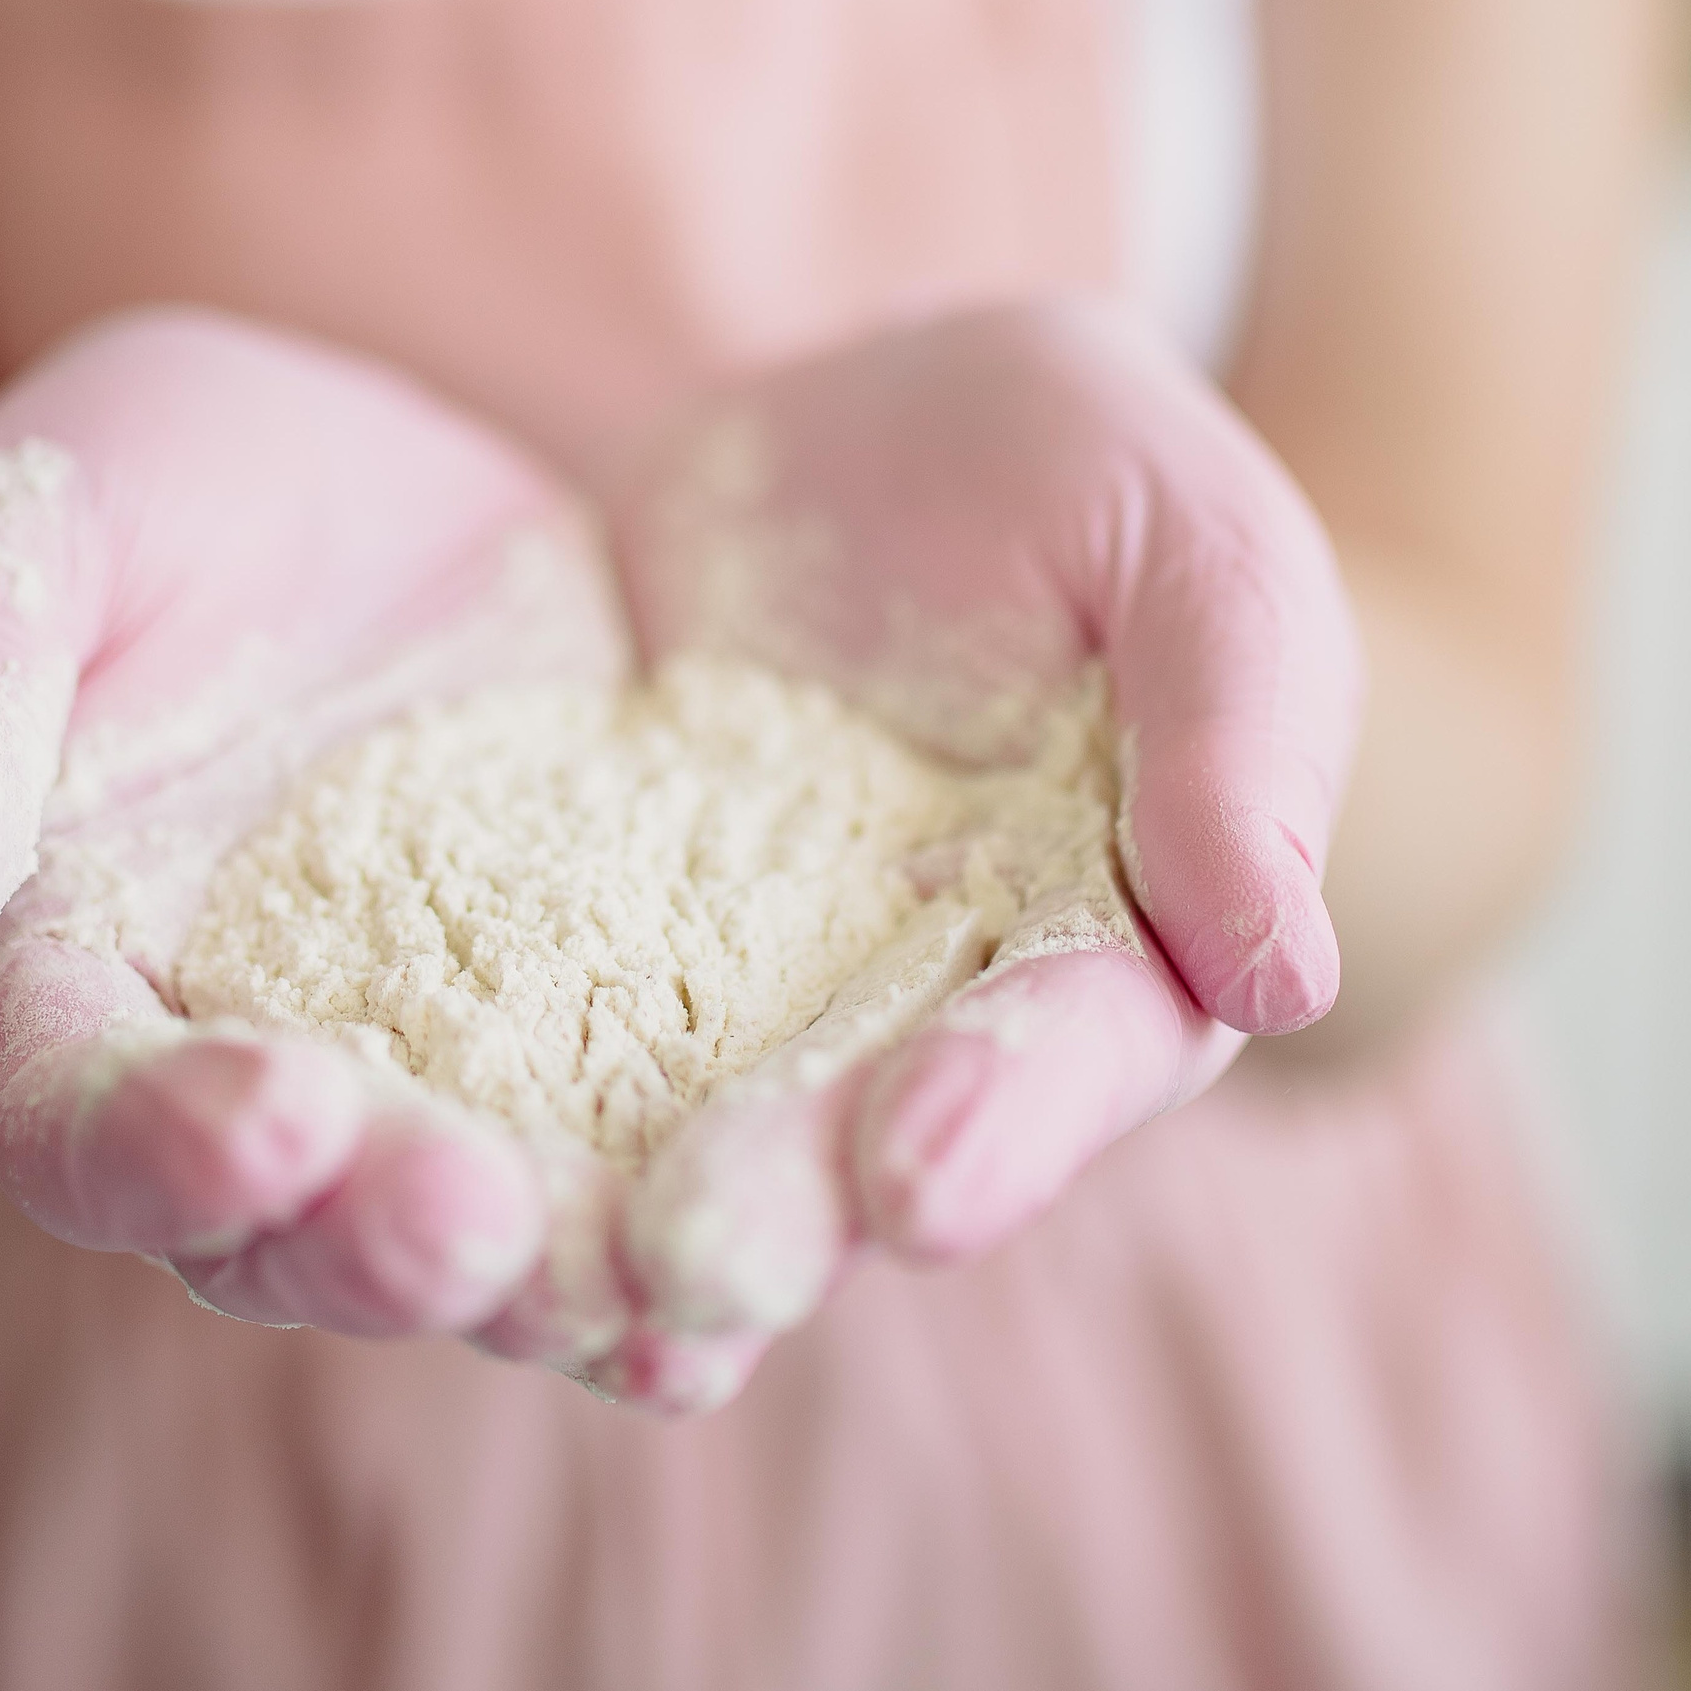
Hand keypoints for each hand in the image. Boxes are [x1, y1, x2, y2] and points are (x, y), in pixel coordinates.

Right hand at [0, 309, 637, 1345]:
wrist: (346, 474)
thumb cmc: (140, 479)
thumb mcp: (27, 533)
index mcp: (61, 969)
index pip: (78, 1106)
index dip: (158, 1136)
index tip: (269, 1117)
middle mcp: (230, 1058)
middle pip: (281, 1218)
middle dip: (370, 1237)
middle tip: (473, 1225)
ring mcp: (415, 1058)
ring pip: (461, 1221)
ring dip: (547, 1279)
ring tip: (654, 1303)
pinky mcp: (573, 1019)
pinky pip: (620, 1140)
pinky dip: (680, 1205)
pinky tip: (773, 1255)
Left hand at [594, 295, 1363, 1404]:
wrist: (860, 425)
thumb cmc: (1074, 466)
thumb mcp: (1179, 537)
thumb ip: (1238, 724)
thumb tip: (1279, 968)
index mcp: (1109, 938)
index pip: (1072, 1046)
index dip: (1008, 1115)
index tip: (922, 1177)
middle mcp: (928, 1008)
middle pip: (866, 1125)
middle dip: (790, 1197)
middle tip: (701, 1259)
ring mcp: (752, 986)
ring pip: (693, 1115)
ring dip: (622, 1201)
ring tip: (550, 1264)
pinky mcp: (599, 932)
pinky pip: (542, 1019)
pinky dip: (491, 1098)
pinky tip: (410, 1157)